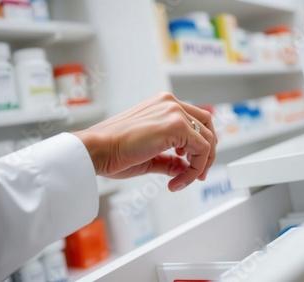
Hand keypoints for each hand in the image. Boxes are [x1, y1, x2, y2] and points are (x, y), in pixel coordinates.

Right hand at [73, 92, 216, 191]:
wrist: (96, 150)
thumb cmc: (113, 151)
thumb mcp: (149, 155)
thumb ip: (170, 160)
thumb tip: (184, 168)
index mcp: (162, 104)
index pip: (194, 120)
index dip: (198, 144)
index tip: (190, 165)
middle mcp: (170, 103)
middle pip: (207, 125)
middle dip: (207, 152)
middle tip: (199, 174)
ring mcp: (174, 111)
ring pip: (207, 139)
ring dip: (201, 164)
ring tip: (181, 181)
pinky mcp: (176, 125)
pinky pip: (201, 150)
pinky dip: (195, 169)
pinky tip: (176, 181)